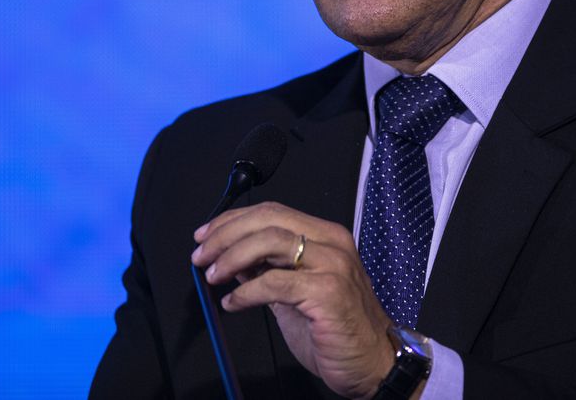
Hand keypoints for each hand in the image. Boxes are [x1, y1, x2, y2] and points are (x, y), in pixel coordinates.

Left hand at [192, 202, 394, 398]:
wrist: (374, 363)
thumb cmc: (338, 329)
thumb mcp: (296, 293)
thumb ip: (269, 271)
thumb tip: (233, 259)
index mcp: (326, 237)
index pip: (272, 212)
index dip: (233, 220)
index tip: (206, 235)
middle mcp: (332, 243)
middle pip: (268, 219)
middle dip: (225, 234)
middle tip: (201, 255)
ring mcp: (332, 265)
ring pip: (270, 241)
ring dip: (231, 256)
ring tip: (213, 275)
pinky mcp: (327, 292)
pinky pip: (274, 283)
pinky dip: (245, 292)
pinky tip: (233, 303)